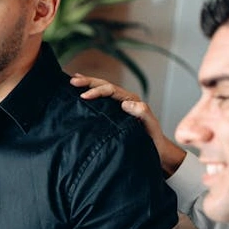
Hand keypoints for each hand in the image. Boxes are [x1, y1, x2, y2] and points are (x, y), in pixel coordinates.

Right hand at [71, 73, 186, 176]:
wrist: (155, 148)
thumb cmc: (153, 138)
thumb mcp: (150, 125)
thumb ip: (142, 112)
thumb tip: (125, 103)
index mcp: (131, 100)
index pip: (111, 90)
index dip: (97, 91)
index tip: (84, 96)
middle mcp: (125, 100)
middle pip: (104, 85)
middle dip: (88, 82)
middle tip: (73, 80)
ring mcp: (118, 106)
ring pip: (102, 90)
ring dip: (88, 84)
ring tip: (73, 80)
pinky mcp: (114, 113)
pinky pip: (101, 100)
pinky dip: (91, 93)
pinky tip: (80, 92)